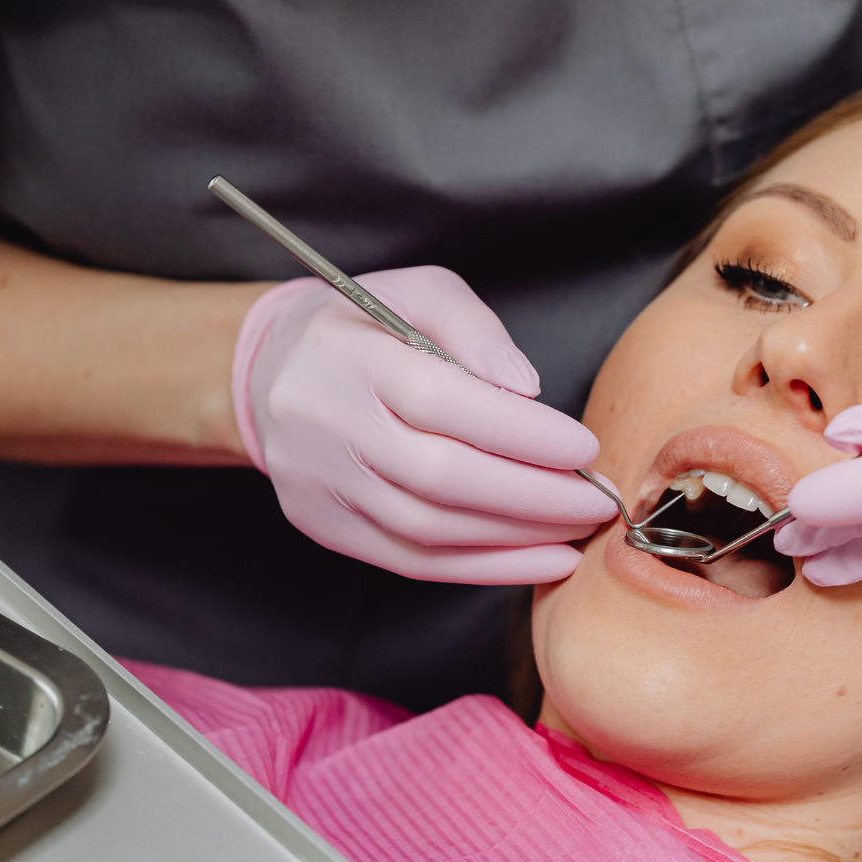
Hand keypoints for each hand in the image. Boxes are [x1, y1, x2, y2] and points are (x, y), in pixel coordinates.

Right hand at [233, 266, 613, 583]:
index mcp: (350, 358)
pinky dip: (484, 569)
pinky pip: (412, 561)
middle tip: (595, 500)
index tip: (584, 447)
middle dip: (532, 496)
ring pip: (428, 529)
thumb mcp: (418, 292)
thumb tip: (527, 390)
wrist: (267, 372)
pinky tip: (540, 562)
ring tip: (575, 529)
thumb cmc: (363, 327)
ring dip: (516, 538)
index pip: (441, 403)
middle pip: (438, 477)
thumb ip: (474, 330)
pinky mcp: (325, 526)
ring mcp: (321, 484)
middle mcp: (327, 426)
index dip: (520, 432)